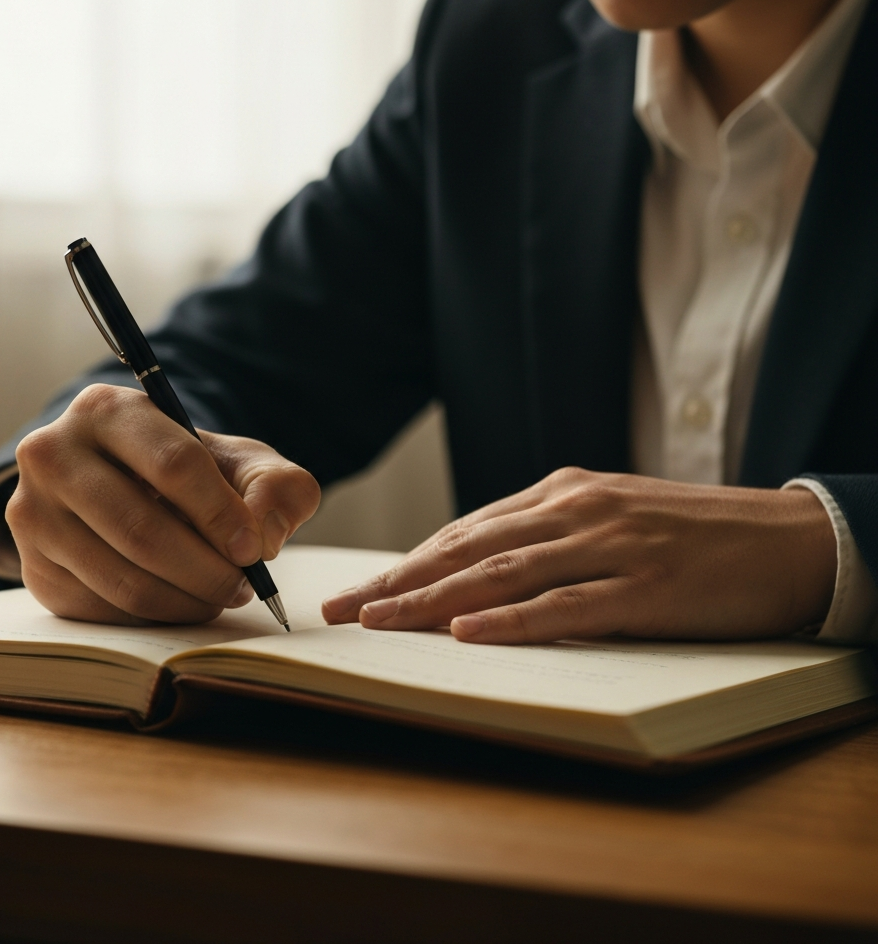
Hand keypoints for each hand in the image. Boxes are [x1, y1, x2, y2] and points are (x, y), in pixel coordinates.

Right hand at [6, 384, 319, 623]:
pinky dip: (155, 616)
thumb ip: (276, 486)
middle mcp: (52, 455)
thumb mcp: (244, 462)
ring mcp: (32, 514)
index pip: (173, 465)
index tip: (253, 549)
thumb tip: (262, 536)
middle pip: (142, 531)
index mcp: (107, 410)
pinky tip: (182, 601)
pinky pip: (103, 610)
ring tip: (221, 595)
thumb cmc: (192, 472)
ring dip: (186, 599)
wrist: (130, 487)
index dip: (221, 514)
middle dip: (207, 569)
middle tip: (243, 586)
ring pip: (122, 578)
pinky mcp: (34, 568)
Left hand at [321, 467, 836, 643]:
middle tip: (340, 610)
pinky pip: (565, 605)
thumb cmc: (692, 535)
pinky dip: (511, 620)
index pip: (464, 533)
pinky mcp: (644, 586)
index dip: (404, 564)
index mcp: (562, 494)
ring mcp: (608, 546)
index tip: (358, 591)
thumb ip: (547, 538)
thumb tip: (479, 576)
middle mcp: (574, 510)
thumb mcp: (610, 519)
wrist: (787, 538)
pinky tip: (467, 633)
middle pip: (465, 550)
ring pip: (501, 574)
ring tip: (377, 621)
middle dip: (395, 582)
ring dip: (431, 600)